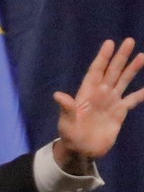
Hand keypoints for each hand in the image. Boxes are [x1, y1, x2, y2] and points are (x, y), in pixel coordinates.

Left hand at [53, 38, 143, 168]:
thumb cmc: (70, 135)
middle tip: (129, 41)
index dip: (102, 58)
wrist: (82, 150)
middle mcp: (100, 94)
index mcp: (87, 93)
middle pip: (112, 71)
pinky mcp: (119, 112)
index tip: (109, 43)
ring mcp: (111, 101)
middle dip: (120, 57)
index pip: (96, 71)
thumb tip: (57, 95)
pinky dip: (141, 94)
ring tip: (141, 56)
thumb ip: (66, 108)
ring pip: (123, 81)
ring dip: (132, 69)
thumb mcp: (66, 122)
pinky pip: (133, 100)